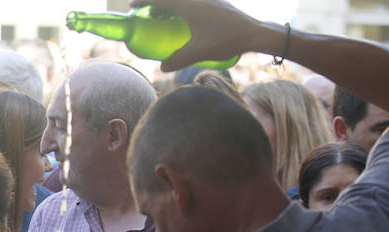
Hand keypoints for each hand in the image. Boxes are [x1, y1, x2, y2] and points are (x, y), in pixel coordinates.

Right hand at [129, 0, 259, 70]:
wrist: (256, 33)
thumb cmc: (227, 40)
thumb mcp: (199, 52)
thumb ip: (178, 60)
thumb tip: (161, 67)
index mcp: (190, 5)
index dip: (144, 1)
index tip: (132, 7)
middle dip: (155, 4)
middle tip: (145, 14)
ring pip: (182, 0)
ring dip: (169, 6)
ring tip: (162, 18)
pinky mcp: (216, 4)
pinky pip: (192, 3)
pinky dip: (181, 8)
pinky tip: (184, 21)